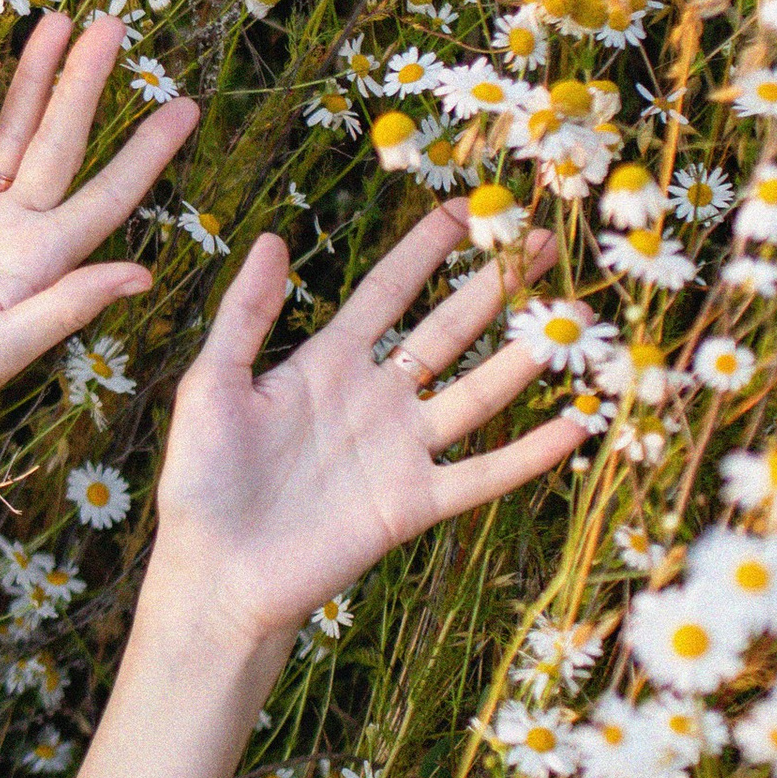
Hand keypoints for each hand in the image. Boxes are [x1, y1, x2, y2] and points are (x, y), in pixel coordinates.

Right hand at [0, 12, 200, 452]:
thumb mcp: (2, 348)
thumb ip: (66, 305)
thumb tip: (142, 274)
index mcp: (43, 264)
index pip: (108, 195)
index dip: (147, 152)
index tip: (184, 106)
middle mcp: (15, 231)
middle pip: (60, 142)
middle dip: (86, 84)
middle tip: (114, 25)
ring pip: (8, 133)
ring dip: (33, 81)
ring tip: (57, 24)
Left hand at [144, 202, 586, 660]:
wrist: (215, 572)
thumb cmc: (202, 478)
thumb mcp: (211, 384)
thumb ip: (244, 315)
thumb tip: (270, 238)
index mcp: (325, 363)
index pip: (387, 291)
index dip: (424, 249)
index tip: (463, 205)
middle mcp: (374, 398)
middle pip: (447, 329)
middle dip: (494, 286)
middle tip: (545, 241)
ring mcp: (400, 450)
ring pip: (476, 392)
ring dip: (525, 357)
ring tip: (574, 317)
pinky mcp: (413, 504)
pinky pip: (481, 475)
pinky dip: (528, 454)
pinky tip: (575, 424)